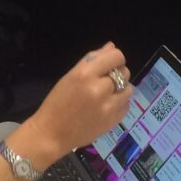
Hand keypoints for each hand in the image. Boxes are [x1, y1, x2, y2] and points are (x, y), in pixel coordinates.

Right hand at [21, 42, 133, 163]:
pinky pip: (126, 105)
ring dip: (120, 89)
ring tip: (106, 95)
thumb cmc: (56, 103)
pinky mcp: (113, 121)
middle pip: (124, 72)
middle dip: (116, 74)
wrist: (51, 134)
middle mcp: (99, 88)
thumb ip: (92, 60)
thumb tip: (111, 46)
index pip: (116, 56)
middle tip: (104, 82)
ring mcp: (108, 106)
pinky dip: (119, 103)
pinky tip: (106, 107)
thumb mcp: (70, 76)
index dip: (115, 59)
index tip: (108, 65)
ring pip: (128, 88)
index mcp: (84, 74)